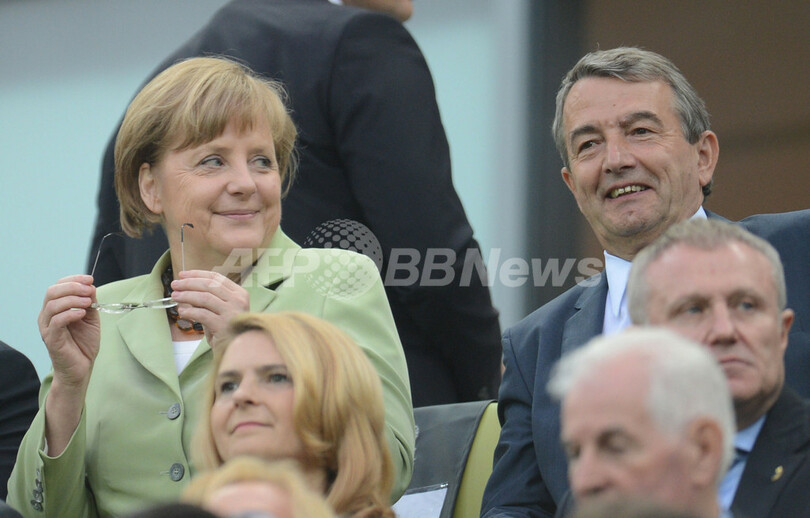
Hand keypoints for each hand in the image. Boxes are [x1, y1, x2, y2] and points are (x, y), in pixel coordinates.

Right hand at [38, 275, 100, 390]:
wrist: (81, 368)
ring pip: (53, 305)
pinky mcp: (51, 339)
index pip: (58, 286)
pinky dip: (70, 314)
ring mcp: (47, 328)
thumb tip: (90, 286)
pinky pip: (56, 322)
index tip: (89, 279)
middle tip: (89, 289)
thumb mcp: (91, 318)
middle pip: (52, 292)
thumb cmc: (84, 343)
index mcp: (55, 309)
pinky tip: (82, 314)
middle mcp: (47, 316)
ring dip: (73, 299)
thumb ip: (90, 302)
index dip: (73, 280)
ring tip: (88, 302)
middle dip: (72, 287)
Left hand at [170, 270, 249, 348]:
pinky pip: (202, 314)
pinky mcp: (223, 325)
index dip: (197, 274)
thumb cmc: (228, 329)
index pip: (216, 277)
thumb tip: (186, 287)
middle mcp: (238, 301)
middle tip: (175, 285)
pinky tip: (182, 311)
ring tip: (175, 296)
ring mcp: (232, 312)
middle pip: (209, 285)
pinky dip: (190, 311)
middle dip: (189, 283)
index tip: (183, 274)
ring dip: (186, 295)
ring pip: (204, 297)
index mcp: (239, 293)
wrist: (238, 350)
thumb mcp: (221, 310)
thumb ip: (209, 298)